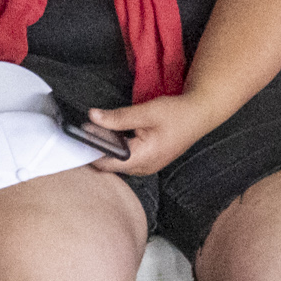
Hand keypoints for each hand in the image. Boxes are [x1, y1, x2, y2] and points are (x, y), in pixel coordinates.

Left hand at [81, 92, 218, 177]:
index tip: (80, 134)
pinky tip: (118, 133)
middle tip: (89, 127)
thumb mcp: (147, 112)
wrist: (200, 115)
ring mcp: (147, 166)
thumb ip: (118, 117)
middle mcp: (143, 168)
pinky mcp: (149, 161)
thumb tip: (92, 117)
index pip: (105, 163)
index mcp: (142, 159)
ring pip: (118, 162)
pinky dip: (119, 147)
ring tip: (103, 128)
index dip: (90, 149)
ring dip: (109, 147)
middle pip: (110, 164)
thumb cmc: (178, 114)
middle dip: (98, 147)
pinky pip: (127, 159)